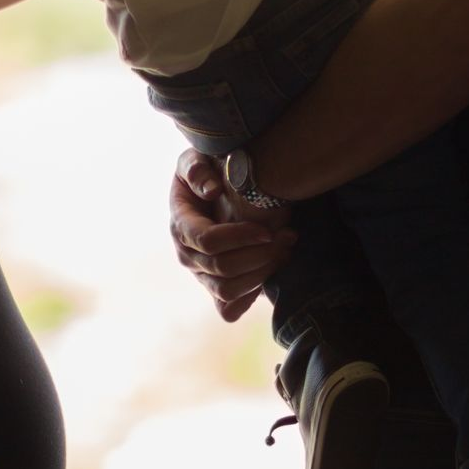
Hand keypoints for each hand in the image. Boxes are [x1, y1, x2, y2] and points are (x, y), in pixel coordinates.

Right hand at [168, 149, 293, 323]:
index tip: (267, 230)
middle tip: (287, 235)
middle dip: (260, 255)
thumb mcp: (195, 159)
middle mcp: (187, 256)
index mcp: (181, 225)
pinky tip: (269, 272)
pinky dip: (250, 298)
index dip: (240, 238)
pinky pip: (229, 310)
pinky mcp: (216, 289)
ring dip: (262, 273)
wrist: (214, 189)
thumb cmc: (208, 172)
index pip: (207, 241)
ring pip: (229, 291)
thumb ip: (197, 169)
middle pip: (223, 269)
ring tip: (285, 249)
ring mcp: (201, 276)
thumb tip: (211, 191)